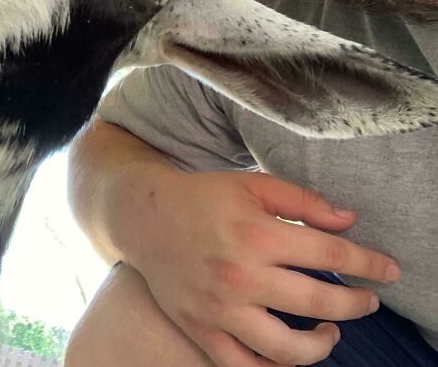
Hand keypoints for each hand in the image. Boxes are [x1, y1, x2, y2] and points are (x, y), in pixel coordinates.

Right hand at [117, 169, 400, 366]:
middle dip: (356, 303)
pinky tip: (291, 354)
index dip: (366, 263)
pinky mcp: (202, 330)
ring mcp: (220, 308)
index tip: (389, 270)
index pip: (329, 253)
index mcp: (257, 233)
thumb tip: (349, 221)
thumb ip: (303, 201)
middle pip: (317, 301)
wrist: (145, 216)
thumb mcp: (253, 185)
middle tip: (368, 300)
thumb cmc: (204, 197)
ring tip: (332, 331)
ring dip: (322, 346)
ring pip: (286, 350)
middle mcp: (241, 275)